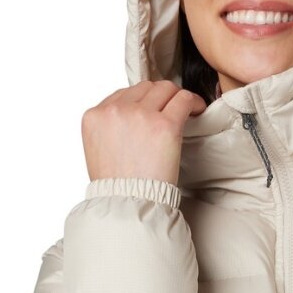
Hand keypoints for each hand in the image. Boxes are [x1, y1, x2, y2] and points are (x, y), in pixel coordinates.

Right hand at [81, 80, 206, 184]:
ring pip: (164, 88)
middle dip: (160, 97)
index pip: (123, 95)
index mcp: (95, 116)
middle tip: (172, 109)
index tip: (153, 110)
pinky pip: (183, 100)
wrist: (130, 203)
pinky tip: (197, 108)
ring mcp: (140, 115)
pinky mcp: (164, 125)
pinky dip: (193, 101)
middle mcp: (115, 110)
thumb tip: (129, 121)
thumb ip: (109, 129)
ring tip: (187, 107)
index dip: (141, 101)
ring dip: (176, 96)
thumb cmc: (118, 187)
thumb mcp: (99, 151)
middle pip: (144, 88)